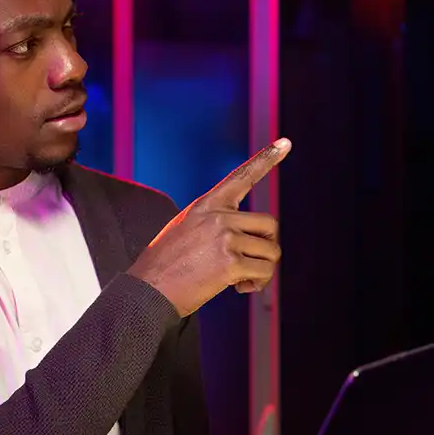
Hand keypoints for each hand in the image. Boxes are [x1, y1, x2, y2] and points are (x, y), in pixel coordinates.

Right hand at [127, 139, 290, 316]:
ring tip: (241, 280)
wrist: (147, 292)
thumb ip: (212, 225)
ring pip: (271, 251)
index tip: (286, 142)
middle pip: (269, 224)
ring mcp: (225, 238)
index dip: (266, 159)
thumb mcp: (183, 230)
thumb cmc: (162, 267)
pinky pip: (264, 271)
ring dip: (263, 269)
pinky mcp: (229, 263)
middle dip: (266, 246)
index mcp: (206, 205)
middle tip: (250, 264)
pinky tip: (238, 288)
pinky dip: (258, 284)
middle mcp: (218, 217)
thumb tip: (244, 238)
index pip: (241, 177)